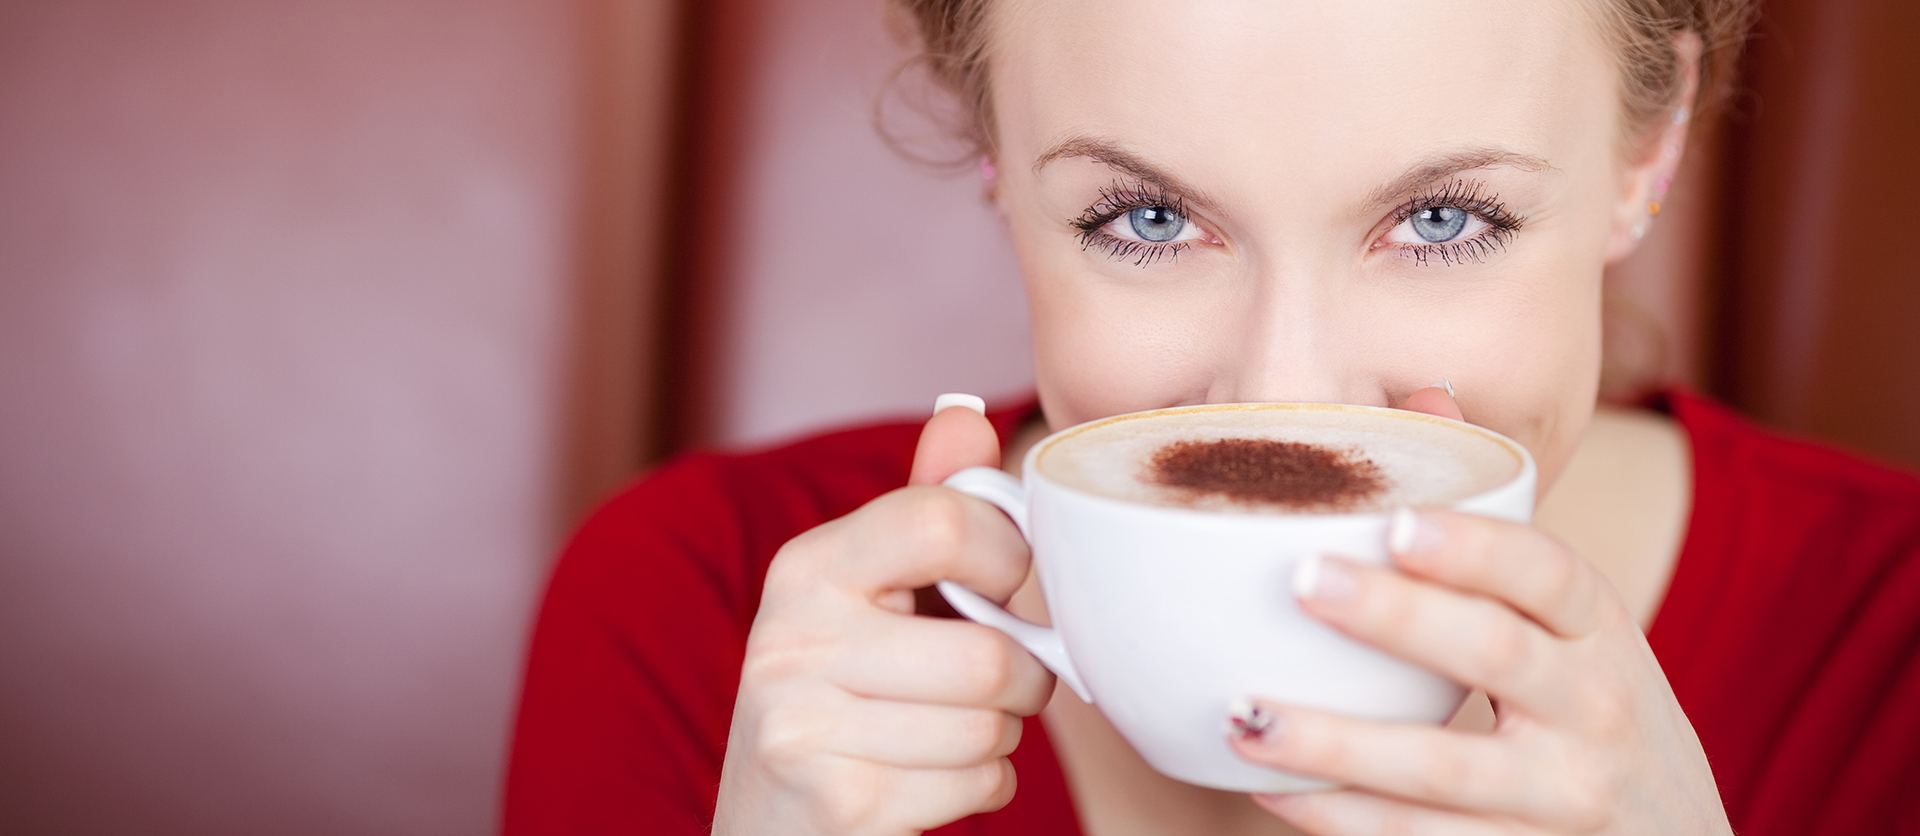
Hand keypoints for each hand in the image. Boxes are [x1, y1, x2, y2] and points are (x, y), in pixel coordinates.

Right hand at [713, 404, 1054, 835]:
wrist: (770, 827)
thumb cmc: (841, 699)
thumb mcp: (866, 597)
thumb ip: (923, 508)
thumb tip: (964, 413)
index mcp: (806, 568)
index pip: (943, 523)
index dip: (1008, 560)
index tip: (1002, 588)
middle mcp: (790, 639)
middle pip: (988, 654)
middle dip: (1021, 681)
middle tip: (996, 685)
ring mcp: (804, 725)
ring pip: (991, 726)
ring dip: (999, 739)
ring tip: (950, 732)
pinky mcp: (838, 802)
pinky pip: (979, 785)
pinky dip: (981, 788)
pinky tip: (930, 779)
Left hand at [1228, 509, 1730, 833]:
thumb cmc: (1593, 711)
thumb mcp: (1578, 628)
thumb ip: (1497, 532)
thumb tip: (1424, 395)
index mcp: (1598, 630)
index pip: (1547, 572)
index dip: (1477, 547)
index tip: (1398, 523)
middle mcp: (1593, 708)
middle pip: (1495, 653)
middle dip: (1398, 617)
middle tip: (1304, 581)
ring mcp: (1561, 795)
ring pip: (1444, 767)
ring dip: (1337, 745)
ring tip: (1244, 714)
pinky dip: (1341, 819)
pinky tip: (1270, 792)